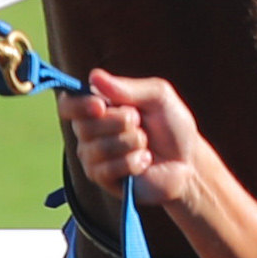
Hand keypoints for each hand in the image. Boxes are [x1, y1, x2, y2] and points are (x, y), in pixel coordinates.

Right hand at [58, 70, 218, 212]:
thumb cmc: (172, 126)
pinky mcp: (103, 180)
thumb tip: (94, 77)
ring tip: (146, 144)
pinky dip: (132, 162)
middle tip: (140, 124)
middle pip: (84, 126)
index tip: (100, 106)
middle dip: (119, 123)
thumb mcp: (158, 97)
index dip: (78, 105)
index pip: (68, 104)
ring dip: (131, 143)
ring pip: (97, 148)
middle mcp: (89, 132)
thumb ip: (128, 88)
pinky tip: (145, 161)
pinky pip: (106, 169)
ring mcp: (93, 157)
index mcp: (98, 107)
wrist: (188, 162)